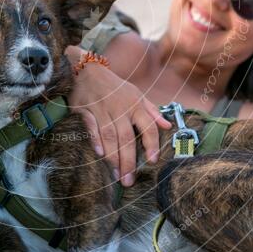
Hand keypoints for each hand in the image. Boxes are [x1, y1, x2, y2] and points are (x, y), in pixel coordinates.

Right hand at [68, 63, 170, 185]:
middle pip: (127, 138)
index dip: (152, 144)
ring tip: (117, 176)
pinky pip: (91, 127)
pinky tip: (100, 155)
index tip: (153, 161)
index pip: (148, 127)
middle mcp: (120, 108)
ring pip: (110, 136)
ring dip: (113, 157)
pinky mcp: (85, 110)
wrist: (88, 70)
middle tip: (129, 181)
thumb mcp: (136, 94)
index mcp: (135, 105)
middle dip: (129, 160)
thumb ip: (152, 111)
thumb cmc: (115, 86)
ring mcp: (102, 109)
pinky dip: (95, 140)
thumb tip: (167, 125)